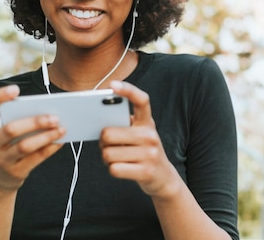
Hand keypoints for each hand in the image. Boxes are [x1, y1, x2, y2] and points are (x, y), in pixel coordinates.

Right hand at [0, 85, 65, 192]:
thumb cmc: (7, 146)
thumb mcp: (4, 133)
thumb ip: (18, 119)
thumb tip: (48, 109)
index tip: (15, 89)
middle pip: (11, 129)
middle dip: (35, 122)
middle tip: (55, 117)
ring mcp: (1, 159)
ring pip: (24, 146)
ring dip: (46, 136)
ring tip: (61, 128)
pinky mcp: (14, 172)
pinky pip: (35, 159)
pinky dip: (49, 149)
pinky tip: (60, 141)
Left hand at [99, 81, 180, 199]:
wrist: (163, 177)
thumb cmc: (143, 151)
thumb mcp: (139, 134)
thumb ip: (124, 125)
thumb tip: (99, 122)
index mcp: (147, 122)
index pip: (141, 100)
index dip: (127, 90)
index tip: (113, 85)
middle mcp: (150, 135)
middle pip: (109, 134)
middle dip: (103, 141)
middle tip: (109, 144)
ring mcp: (150, 154)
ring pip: (108, 154)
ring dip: (107, 158)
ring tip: (118, 158)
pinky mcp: (146, 172)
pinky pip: (114, 169)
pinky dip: (113, 170)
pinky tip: (122, 168)